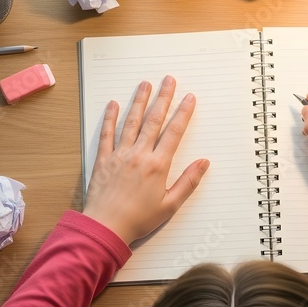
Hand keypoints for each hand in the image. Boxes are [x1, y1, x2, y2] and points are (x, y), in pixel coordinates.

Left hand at [83, 76, 209, 244]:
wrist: (106, 226)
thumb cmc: (138, 219)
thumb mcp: (170, 205)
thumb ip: (188, 182)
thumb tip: (204, 162)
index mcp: (157, 165)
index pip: (174, 132)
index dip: (183, 113)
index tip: (189, 98)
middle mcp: (139, 154)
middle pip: (154, 120)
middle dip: (163, 98)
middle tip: (169, 80)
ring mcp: (120, 154)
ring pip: (131, 122)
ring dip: (139, 101)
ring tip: (145, 84)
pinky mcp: (103, 159)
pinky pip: (107, 134)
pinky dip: (110, 118)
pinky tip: (114, 104)